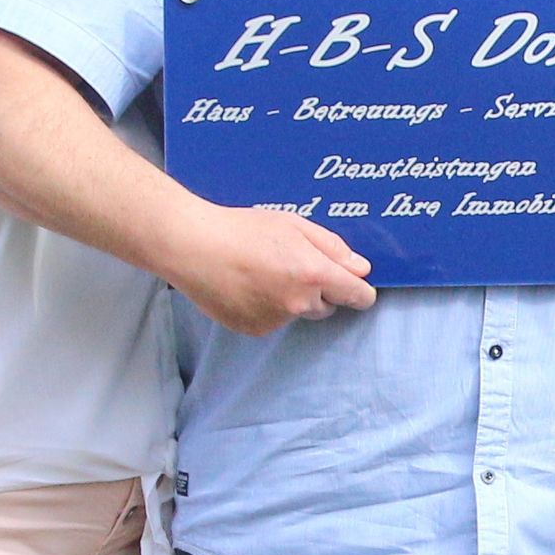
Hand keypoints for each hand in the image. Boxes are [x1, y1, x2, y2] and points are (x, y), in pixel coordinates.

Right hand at [172, 202, 375, 333]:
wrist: (193, 247)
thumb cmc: (242, 230)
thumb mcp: (294, 225)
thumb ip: (332, 248)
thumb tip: (360, 269)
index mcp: (313, 274)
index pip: (357, 295)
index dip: (360, 291)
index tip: (357, 287)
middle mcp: (298, 303)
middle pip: (327, 306)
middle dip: (320, 290)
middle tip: (292, 265)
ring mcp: (276, 320)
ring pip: (298, 313)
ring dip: (292, 299)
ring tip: (262, 272)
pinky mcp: (255, 329)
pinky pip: (273, 320)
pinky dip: (267, 307)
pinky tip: (247, 286)